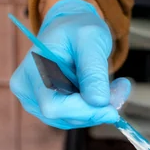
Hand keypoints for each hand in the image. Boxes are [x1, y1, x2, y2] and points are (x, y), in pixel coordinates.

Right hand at [10, 0, 127, 128]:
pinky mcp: (50, 108)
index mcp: (31, 71)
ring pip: (74, 120)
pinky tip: (103, 89)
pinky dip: (95, 108)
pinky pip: (76, 118)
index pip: (53, 107)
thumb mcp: (91, 41)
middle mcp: (27, 90)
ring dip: (99, 108)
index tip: (112, 109)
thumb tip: (98, 102)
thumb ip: (93, 71)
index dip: (84, 111)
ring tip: (115, 85)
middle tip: (122, 87)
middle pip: (65, 116)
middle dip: (97, 108)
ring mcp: (36, 102)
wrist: (71, 28)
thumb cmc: (79, 29)